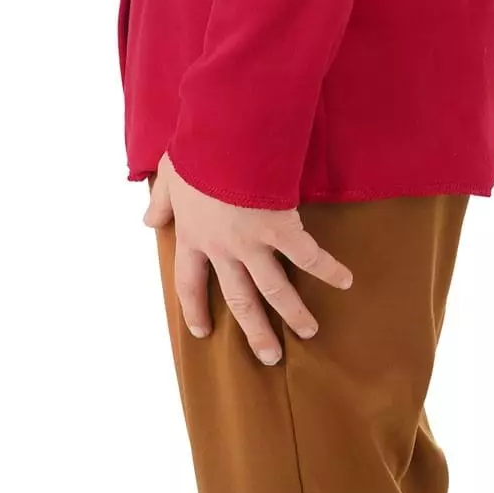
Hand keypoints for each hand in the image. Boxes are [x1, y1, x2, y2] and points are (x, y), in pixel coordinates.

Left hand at [142, 151, 352, 364]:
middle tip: (268, 356)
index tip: (201, 332)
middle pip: (238, 299)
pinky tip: (346, 281)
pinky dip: (328, 269)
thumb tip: (147, 220)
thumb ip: (160, 202)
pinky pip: (307, 256)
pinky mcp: (280, 229)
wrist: (223, 136)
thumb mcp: (169, 175)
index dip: (194, 307)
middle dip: (255, 329)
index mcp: (193, 236)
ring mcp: (252, 243)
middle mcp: (222, 248)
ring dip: (294, 313)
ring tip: (309, 332)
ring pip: (274, 289)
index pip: (189, 282)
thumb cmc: (197, 150)